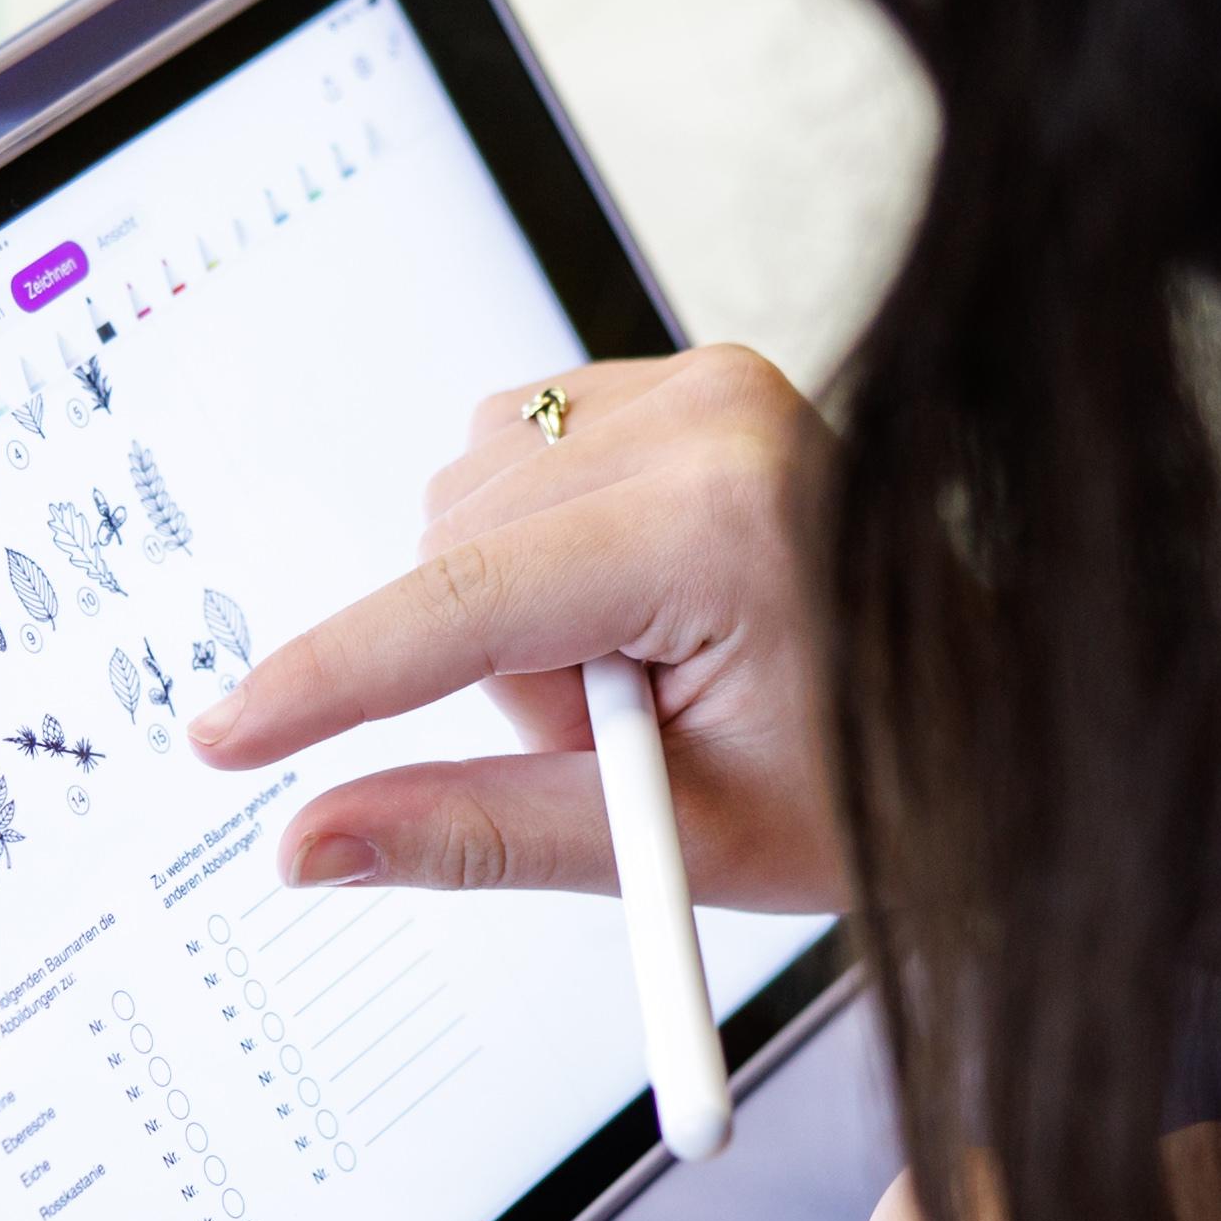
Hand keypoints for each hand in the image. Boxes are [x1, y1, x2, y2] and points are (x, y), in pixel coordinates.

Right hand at [183, 346, 847, 910]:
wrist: (991, 716)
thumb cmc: (877, 787)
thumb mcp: (677, 841)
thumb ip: (478, 832)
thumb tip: (313, 843)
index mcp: (719, 528)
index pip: (461, 606)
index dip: (327, 682)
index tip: (228, 737)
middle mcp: (714, 420)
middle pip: (456, 550)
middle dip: (502, 668)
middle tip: (628, 736)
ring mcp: (709, 383)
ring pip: (473, 503)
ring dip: (520, 613)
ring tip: (652, 676)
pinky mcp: (696, 377)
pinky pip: (520, 454)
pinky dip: (544, 549)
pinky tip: (645, 607)